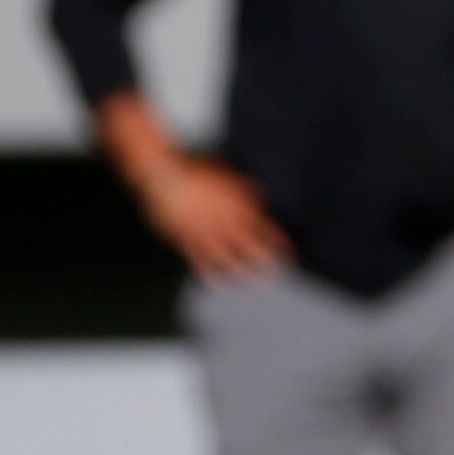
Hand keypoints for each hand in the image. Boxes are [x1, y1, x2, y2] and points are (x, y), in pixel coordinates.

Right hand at [137, 154, 291, 283]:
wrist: (163, 176)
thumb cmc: (195, 170)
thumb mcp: (226, 173)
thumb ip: (245, 187)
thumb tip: (264, 195)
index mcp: (237, 206)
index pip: (264, 227)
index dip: (279, 241)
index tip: (290, 252)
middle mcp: (225, 223)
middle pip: (251, 247)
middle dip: (265, 260)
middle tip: (275, 270)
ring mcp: (205, 234)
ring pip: (228, 258)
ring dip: (242, 271)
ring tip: (253, 281)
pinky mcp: (186, 241)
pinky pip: (200, 262)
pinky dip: (210, 274)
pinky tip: (218, 284)